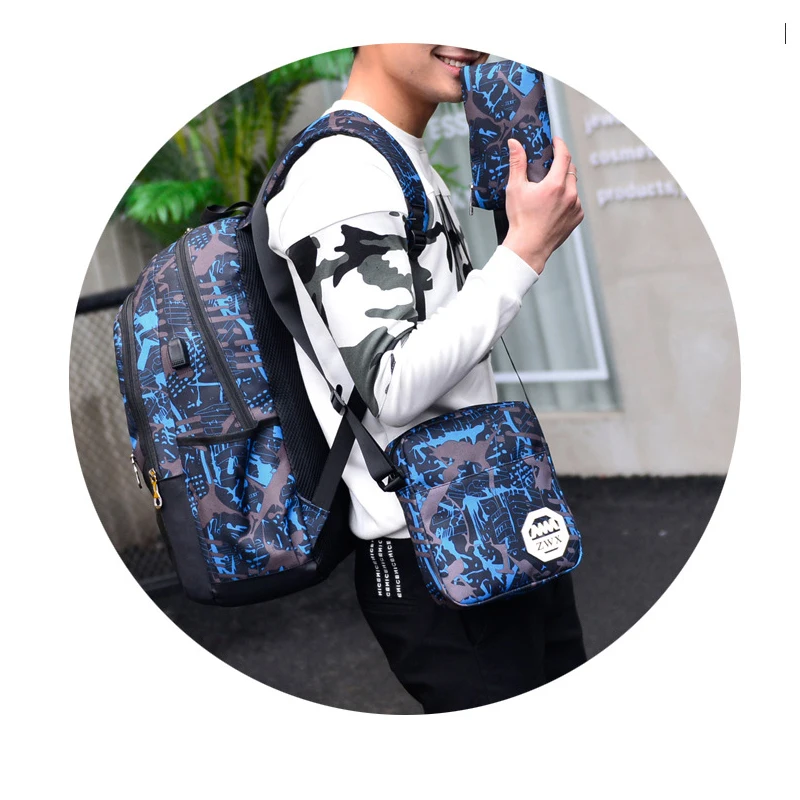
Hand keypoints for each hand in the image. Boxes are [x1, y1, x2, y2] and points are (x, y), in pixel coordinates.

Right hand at [501, 136, 583, 273]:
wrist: (528, 248)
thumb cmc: (520, 221)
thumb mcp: (515, 188)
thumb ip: (517, 163)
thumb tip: (515, 144)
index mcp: (555, 185)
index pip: (564, 155)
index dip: (560, 145)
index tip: (555, 141)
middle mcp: (570, 195)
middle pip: (570, 169)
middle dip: (562, 163)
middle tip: (550, 164)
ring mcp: (576, 207)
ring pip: (573, 186)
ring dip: (564, 183)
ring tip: (549, 189)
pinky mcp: (577, 217)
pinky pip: (575, 201)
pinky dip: (567, 199)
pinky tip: (554, 205)